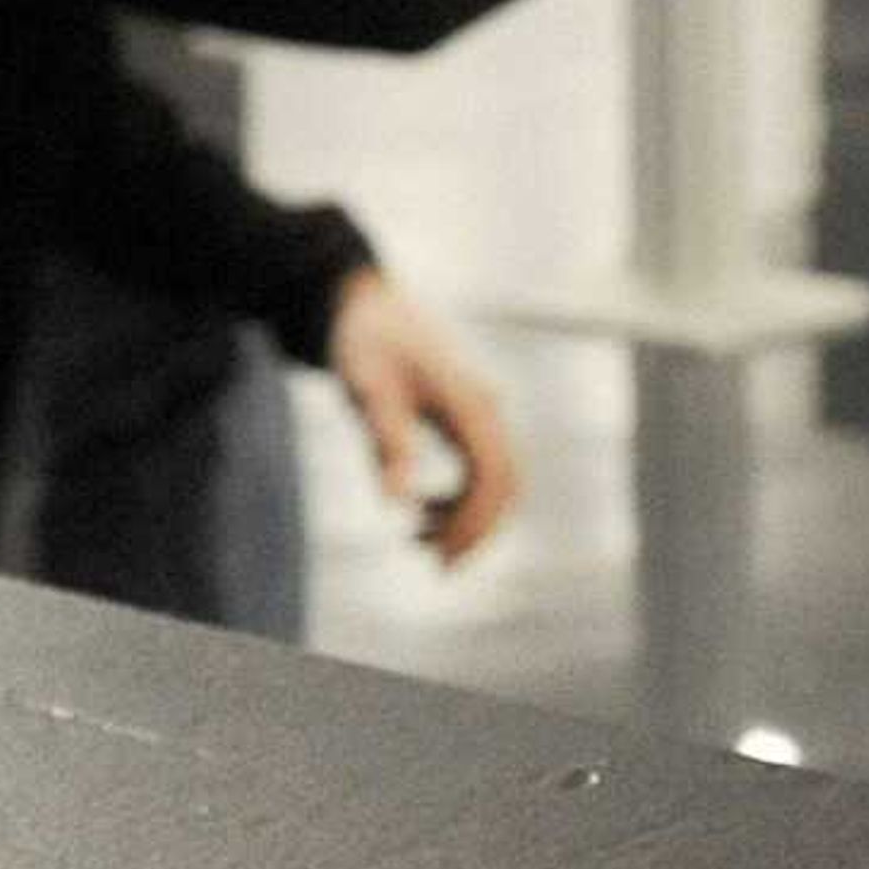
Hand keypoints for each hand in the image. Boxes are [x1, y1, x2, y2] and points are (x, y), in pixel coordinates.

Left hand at [324, 267, 522, 565]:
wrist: (361, 302)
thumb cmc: (364, 342)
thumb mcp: (368, 392)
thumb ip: (387, 444)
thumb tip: (396, 504)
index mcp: (470, 404)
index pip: (493, 479)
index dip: (472, 525)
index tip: (438, 558)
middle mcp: (485, 407)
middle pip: (507, 484)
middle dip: (477, 530)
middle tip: (437, 567)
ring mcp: (479, 410)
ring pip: (495, 479)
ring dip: (467, 517)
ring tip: (416, 540)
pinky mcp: (465, 415)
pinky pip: (479, 468)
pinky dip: (458, 498)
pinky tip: (418, 509)